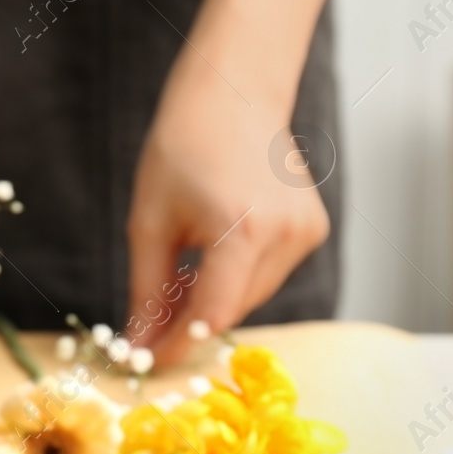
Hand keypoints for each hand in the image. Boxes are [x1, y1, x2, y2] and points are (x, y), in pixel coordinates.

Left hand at [127, 59, 329, 366]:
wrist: (234, 92)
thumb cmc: (182, 148)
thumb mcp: (150, 222)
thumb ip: (147, 291)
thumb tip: (137, 347)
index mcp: (242, 229)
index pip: (212, 315)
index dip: (178, 344)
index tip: (147, 361)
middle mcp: (285, 234)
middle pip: (233, 309)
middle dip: (191, 323)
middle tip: (152, 322)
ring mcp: (306, 231)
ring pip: (253, 296)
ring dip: (215, 300)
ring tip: (180, 278)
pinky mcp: (314, 227)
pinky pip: (270, 274)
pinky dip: (239, 277)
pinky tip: (215, 251)